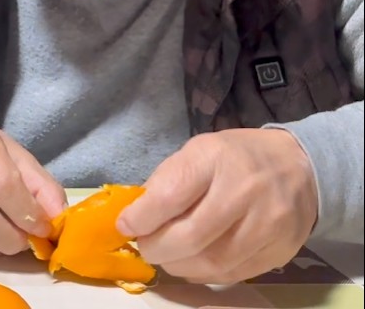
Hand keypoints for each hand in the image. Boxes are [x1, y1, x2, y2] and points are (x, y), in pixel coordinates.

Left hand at [117, 128, 318, 284]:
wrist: (301, 168)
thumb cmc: (236, 158)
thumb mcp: (197, 152)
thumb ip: (166, 182)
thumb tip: (134, 218)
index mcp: (215, 158)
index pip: (171, 195)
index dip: (142, 218)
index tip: (125, 226)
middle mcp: (245, 191)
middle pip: (191, 236)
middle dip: (157, 248)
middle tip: (145, 247)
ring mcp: (267, 225)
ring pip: (212, 262)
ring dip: (178, 266)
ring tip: (167, 257)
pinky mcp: (280, 252)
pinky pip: (232, 274)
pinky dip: (203, 274)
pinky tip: (193, 263)